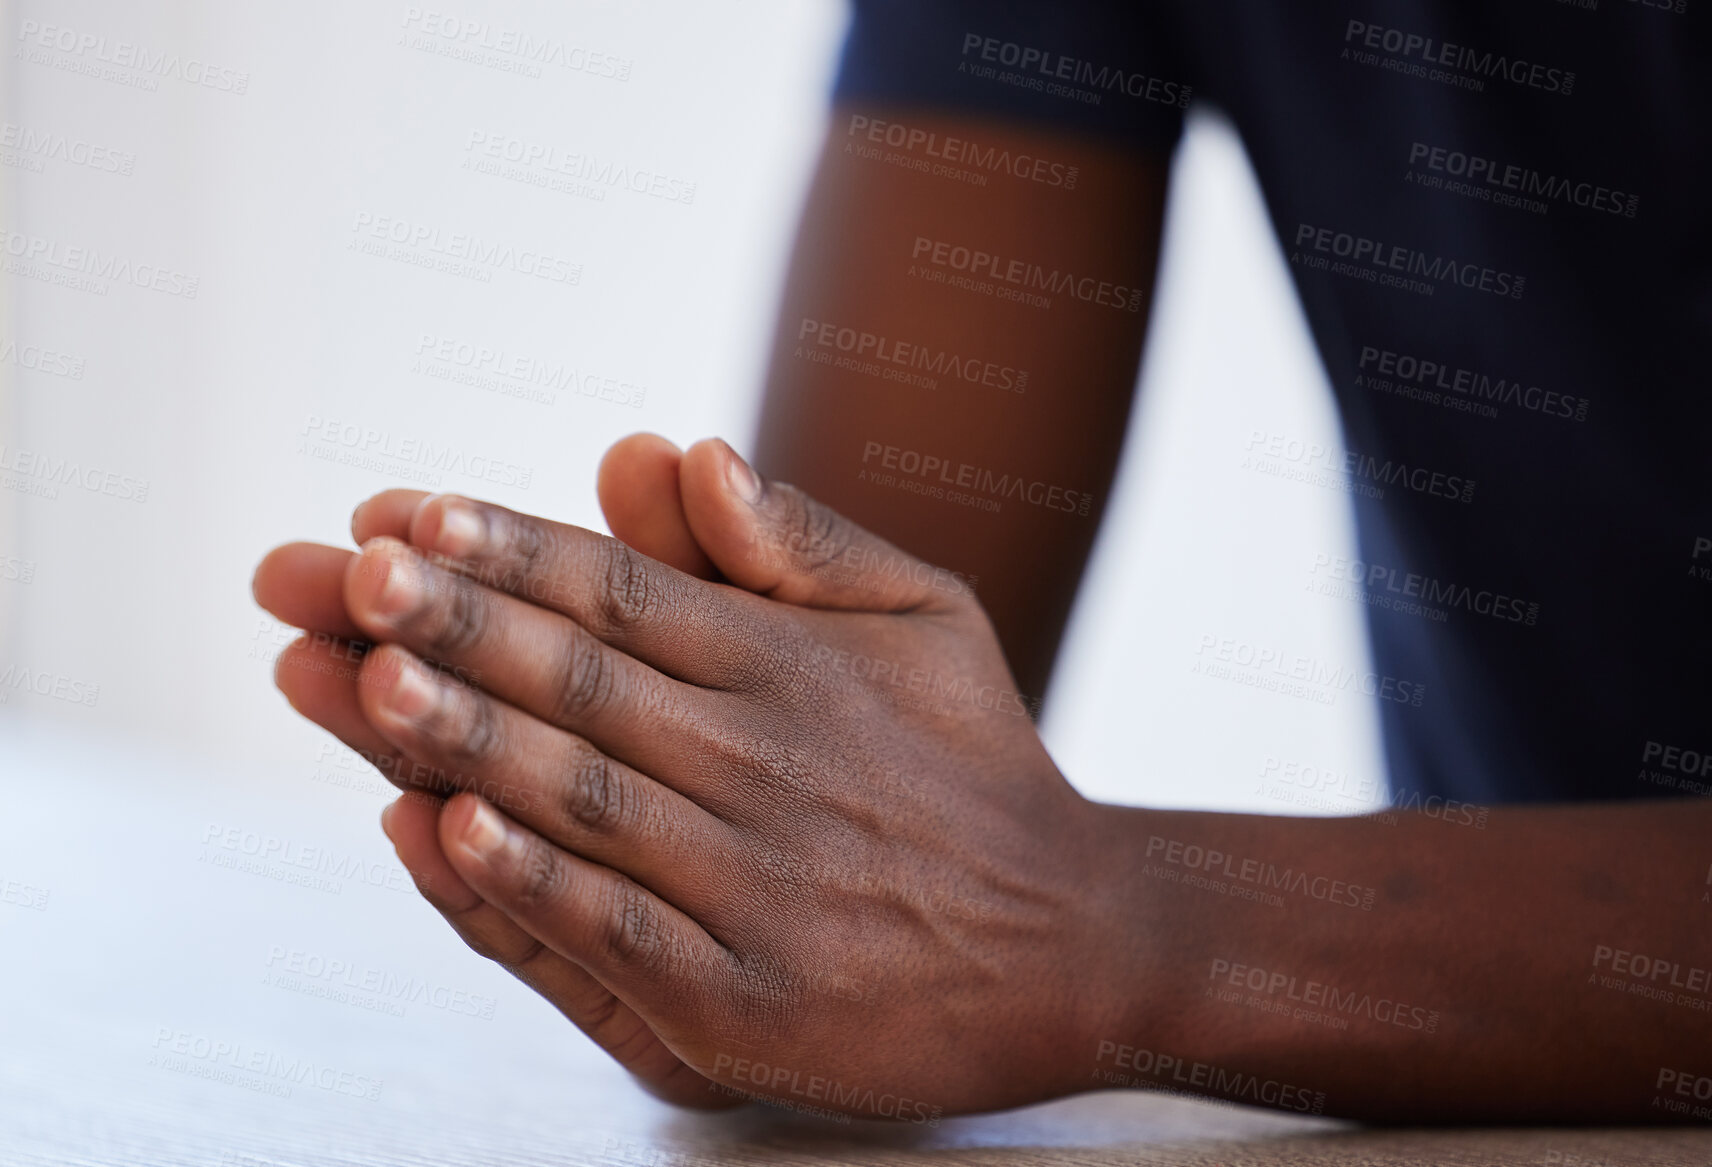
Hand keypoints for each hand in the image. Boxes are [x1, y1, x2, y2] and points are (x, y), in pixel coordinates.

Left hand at [255, 438, 1141, 1117]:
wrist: (1075, 942)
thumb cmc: (980, 765)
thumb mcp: (928, 617)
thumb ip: (804, 542)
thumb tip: (688, 449)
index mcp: (795, 667)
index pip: (626, 593)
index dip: (513, 552)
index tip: (409, 515)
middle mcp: (768, 765)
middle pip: (583, 683)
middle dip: (454, 624)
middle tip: (342, 572)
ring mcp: (754, 890)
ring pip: (582, 797)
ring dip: (467, 736)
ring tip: (366, 674)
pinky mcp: (747, 1004)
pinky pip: (615, 934)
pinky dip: (529, 885)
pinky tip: (445, 834)